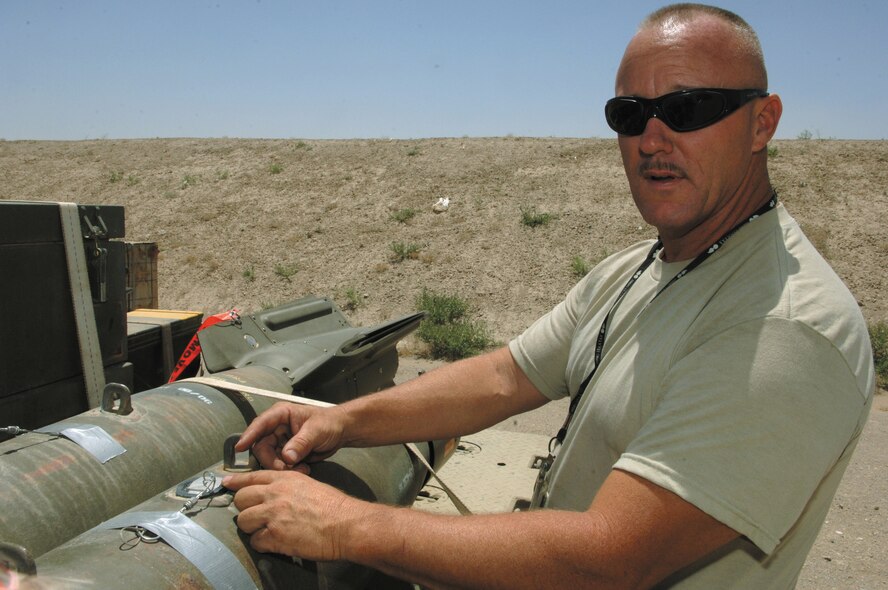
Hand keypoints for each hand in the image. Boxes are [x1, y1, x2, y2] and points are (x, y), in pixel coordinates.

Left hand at [223, 470, 366, 560]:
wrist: (346, 524)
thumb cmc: (334, 507)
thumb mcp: (309, 485)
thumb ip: (288, 486)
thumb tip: (274, 494)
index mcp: (284, 479)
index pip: (251, 477)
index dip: (235, 482)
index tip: (226, 484)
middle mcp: (275, 494)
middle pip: (241, 499)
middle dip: (245, 509)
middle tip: (255, 515)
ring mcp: (273, 515)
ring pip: (243, 521)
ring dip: (252, 528)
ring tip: (267, 531)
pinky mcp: (275, 536)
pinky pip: (255, 541)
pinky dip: (262, 544)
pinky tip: (275, 543)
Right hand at [235, 402, 344, 470]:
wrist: (341, 432)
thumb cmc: (329, 422)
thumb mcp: (316, 430)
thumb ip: (301, 443)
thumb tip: (286, 457)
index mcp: (281, 414)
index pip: (260, 424)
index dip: (248, 436)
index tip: (240, 447)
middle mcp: (276, 428)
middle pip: (261, 447)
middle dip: (272, 460)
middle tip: (288, 467)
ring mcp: (280, 441)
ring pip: (269, 458)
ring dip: (282, 467)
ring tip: (302, 468)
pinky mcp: (285, 453)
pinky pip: (278, 464)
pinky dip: (288, 470)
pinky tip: (303, 468)